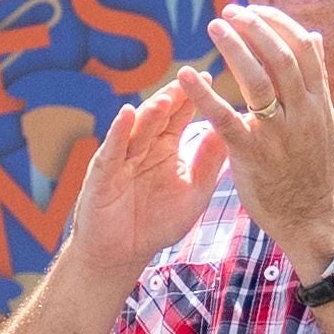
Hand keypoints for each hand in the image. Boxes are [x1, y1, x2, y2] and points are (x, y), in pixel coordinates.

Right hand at [60, 81, 230, 290]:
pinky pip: (111, 150)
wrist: (122, 255)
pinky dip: (118, 132)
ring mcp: (121, 159)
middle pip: (159, 117)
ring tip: (166, 98)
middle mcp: (142, 148)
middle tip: (189, 78)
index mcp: (165, 149)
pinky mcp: (102, 175)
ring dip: (150, 113)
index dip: (191, 99)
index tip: (207, 78)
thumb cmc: (157, 224)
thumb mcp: (194, 192)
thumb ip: (210, 162)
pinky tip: (127, 115)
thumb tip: (230, 129)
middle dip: (173, 98)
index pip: (179, 117)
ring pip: (136, 129)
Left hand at [192, 4, 333, 265]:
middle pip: (281, 56)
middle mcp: (302, 111)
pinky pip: (226, 119)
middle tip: (229, 11)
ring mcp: (279, 133)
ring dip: (235, 48)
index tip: (253, 9)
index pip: (302, 48)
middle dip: (255, 27)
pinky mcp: (253, 155)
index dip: (277, 23)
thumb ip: (314, 79)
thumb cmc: (308, 168)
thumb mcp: (321, 120)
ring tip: (214, 26)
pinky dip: (205, 95)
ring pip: (259, 80)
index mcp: (318, 100)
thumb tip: (314, 36)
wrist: (310, 216)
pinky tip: (186, 76)